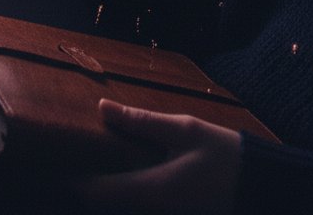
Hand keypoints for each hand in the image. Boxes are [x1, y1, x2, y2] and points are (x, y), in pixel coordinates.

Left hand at [72, 100, 241, 213]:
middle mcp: (147, 210)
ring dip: (99, 183)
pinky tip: (119, 162)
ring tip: (89, 150)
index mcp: (147, 191)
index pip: (92, 191)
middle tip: (67, 146)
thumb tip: (102, 108)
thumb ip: (141, 121)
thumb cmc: (224, 155)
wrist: (258, 187)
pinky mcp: (166, 211)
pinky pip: (131, 202)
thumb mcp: (184, 130)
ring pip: (115, 203)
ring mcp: (157, 214)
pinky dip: (118, 186)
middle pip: (99, 201)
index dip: (68, 176)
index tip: (53, 152)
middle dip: (80, 178)